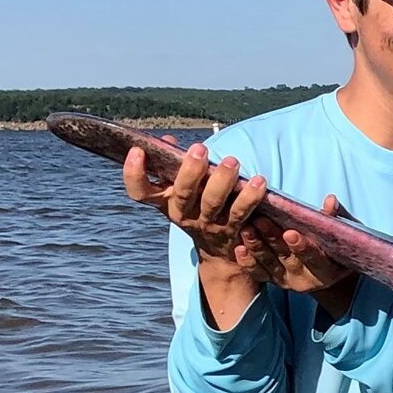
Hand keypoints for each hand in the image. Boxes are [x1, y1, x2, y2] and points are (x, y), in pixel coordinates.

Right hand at [122, 137, 266, 268]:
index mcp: (164, 202)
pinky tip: (259, 182)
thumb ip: (175, 164)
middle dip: (190, 171)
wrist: (219, 253)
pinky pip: (240, 213)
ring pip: (212, 203)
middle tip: (200, 149)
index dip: (133, 173)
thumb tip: (167, 140)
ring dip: (222, 181)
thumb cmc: (198, 206)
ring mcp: (206, 225)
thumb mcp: (181, 188)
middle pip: (181, 193)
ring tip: (232, 162)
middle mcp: (182, 214)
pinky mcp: (231, 230)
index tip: (137, 150)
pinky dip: (249, 198)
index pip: (139, 191)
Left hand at [236, 195, 356, 305]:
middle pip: (287, 259)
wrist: (325, 270)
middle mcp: (304, 280)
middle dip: (273, 239)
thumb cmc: (336, 247)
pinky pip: (257, 272)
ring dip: (256, 246)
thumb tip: (330, 200)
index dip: (302, 247)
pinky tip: (239, 248)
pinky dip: (248, 261)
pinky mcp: (271, 279)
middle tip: (260, 221)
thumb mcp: (342, 235)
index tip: (290, 232)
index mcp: (326, 271)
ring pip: (268, 264)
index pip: (314, 259)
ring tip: (246, 228)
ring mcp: (285, 281)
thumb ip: (335, 219)